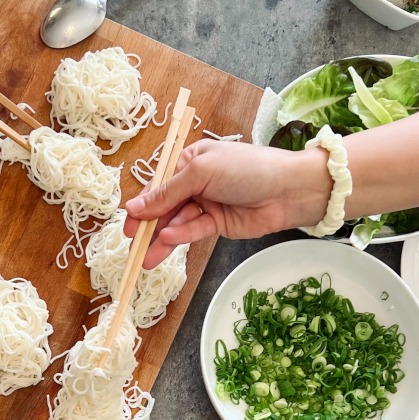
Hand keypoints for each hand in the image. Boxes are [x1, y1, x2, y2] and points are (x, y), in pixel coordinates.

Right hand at [124, 140, 331, 267]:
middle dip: (148, 224)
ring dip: (161, 239)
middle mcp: (195, 182)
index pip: (158, 183)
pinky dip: (181, 236)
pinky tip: (169, 241)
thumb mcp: (201, 172)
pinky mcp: (218, 224)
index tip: (128, 220)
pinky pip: (194, 230)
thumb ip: (167, 193)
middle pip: (164, 205)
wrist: (290, 190)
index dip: (142, 202)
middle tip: (132, 242)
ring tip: (146, 258)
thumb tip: (134, 207)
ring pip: (177, 222)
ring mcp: (207, 203)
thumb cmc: (247, 169)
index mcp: (189, 161)